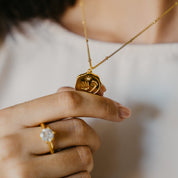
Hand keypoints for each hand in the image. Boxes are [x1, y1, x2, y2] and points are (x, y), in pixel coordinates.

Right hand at [0, 87, 130, 177]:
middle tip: (87, 140)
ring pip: (83, 157)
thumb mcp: (28, 119)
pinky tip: (65, 174)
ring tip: (69, 158)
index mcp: (14, 117)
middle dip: (92, 136)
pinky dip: (81, 175)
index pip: (68, 101)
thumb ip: (59, 104)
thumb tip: (98, 91)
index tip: (119, 109)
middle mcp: (15, 143)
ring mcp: (23, 172)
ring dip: (86, 157)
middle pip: (80, 130)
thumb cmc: (16, 143)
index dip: (99, 103)